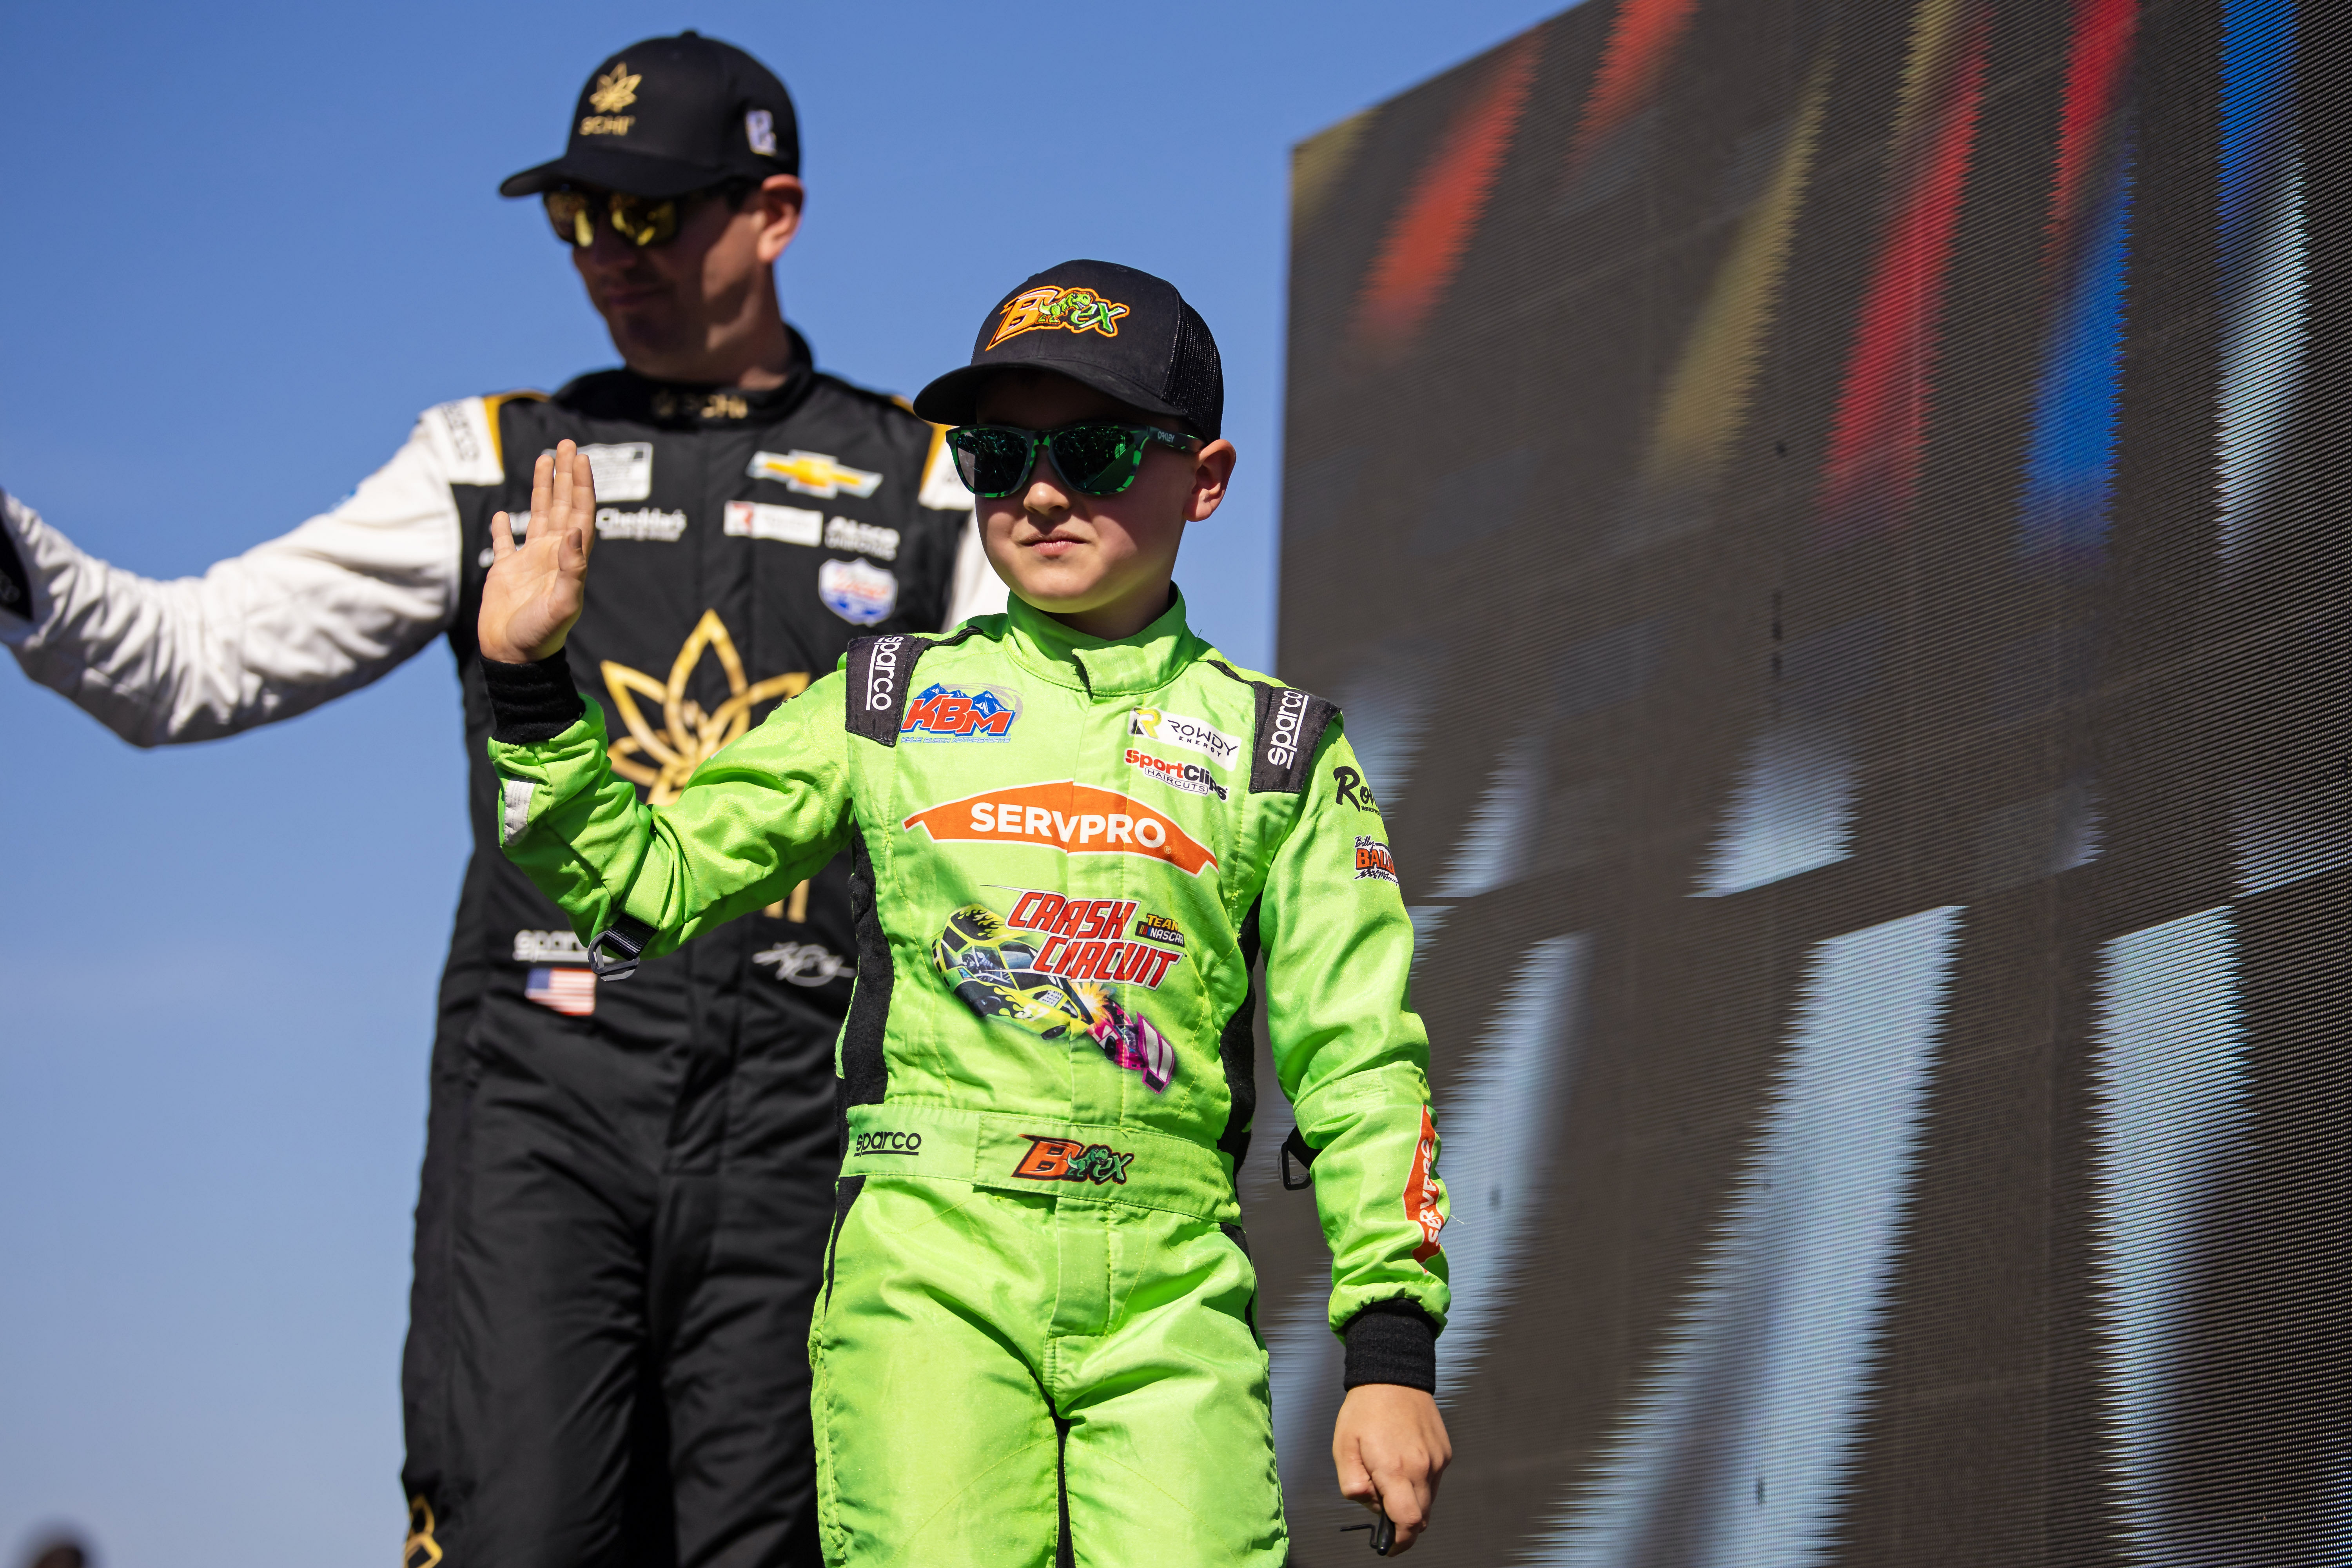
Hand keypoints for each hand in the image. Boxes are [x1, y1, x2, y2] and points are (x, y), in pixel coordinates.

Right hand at [479, 441, 596, 662]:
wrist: (515, 658)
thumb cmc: (542, 636)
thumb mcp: (563, 604)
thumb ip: (573, 569)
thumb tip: (577, 531)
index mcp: (569, 559)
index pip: (579, 513)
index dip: (582, 485)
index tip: (581, 457)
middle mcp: (552, 555)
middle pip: (562, 505)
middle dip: (565, 475)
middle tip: (567, 443)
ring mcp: (530, 562)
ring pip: (537, 515)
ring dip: (541, 488)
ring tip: (545, 459)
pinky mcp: (506, 572)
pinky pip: (505, 543)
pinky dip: (503, 527)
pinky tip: (502, 513)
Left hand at [1332, 1383, 1450, 1553]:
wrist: (1394, 1374)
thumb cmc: (1364, 1410)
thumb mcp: (1343, 1447)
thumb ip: (1353, 1485)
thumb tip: (1370, 1505)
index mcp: (1396, 1469)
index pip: (1407, 1522)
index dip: (1399, 1542)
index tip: (1390, 1548)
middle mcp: (1423, 1468)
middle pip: (1419, 1517)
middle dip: (1400, 1520)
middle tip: (1379, 1498)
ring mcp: (1438, 1461)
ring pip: (1427, 1501)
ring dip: (1409, 1500)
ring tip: (1387, 1471)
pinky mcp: (1445, 1452)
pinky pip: (1433, 1481)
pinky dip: (1418, 1483)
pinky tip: (1401, 1460)